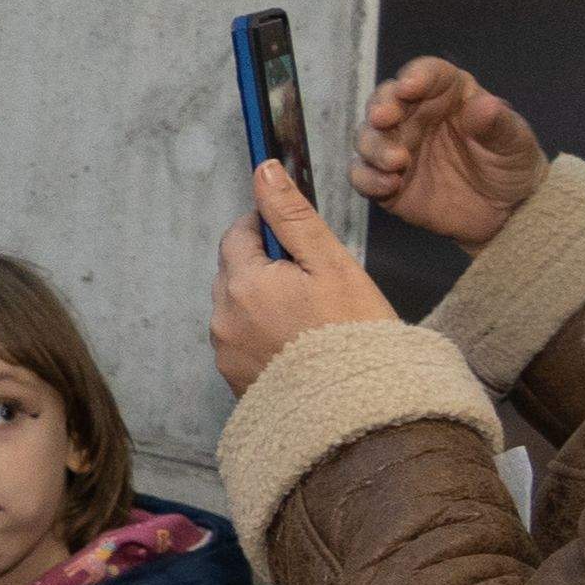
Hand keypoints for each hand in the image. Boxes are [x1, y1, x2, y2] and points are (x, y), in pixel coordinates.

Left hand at [212, 159, 396, 389]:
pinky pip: (242, 346)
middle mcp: (223, 319)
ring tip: (310, 322)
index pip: (237, 235)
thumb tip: (264, 171)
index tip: (295, 243)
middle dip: (265, 269)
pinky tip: (299, 349)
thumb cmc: (354, 336)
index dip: (266, 231)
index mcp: (242, 283)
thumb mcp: (330, 264)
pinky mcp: (236, 383)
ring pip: (237, 310)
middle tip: (313, 287)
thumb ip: (292, 216)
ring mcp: (226, 354)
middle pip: (234, 273)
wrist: (361, 413)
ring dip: (262, 306)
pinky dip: (263, 340)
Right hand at [353, 58, 547, 247]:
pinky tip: (389, 186)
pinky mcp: (386, 180)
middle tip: (383, 118)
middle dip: (381, 106)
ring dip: (374, 145)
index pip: (428, 74)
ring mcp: (397, 147)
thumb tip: (485, 105)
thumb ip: (498, 125)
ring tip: (396, 162)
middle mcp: (416, 115)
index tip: (410, 87)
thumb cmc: (512, 164)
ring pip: (368, 136)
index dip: (416, 76)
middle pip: (386, 100)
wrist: (506, 212)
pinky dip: (368, 178)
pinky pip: (363, 175)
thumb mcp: (515, 143)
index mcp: (448, 95)